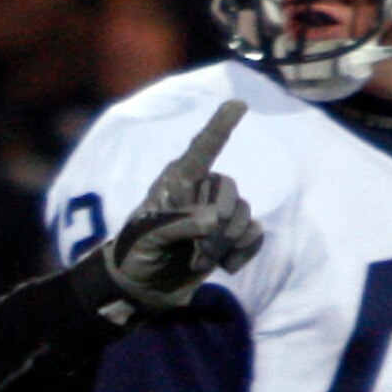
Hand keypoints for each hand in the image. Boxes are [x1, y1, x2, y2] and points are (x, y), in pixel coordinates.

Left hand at [76, 98, 263, 325]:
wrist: (143, 287)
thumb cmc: (136, 253)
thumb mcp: (147, 237)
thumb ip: (178, 223)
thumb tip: (216, 219)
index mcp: (176, 181)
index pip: (202, 149)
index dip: (220, 126)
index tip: (237, 104)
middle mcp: (201, 190)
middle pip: (229, 191)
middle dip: (216, 226)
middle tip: (194, 252)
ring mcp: (219, 212)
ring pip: (243, 215)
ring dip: (223, 244)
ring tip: (198, 261)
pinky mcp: (231, 236)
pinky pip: (254, 234)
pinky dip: (243, 252)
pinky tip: (226, 266)